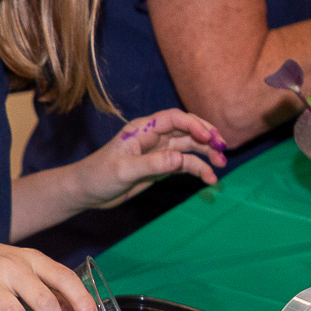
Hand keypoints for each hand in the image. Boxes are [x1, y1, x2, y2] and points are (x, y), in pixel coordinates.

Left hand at [69, 109, 225, 209]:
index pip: (174, 118)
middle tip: (223, 149)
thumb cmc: (99, 175)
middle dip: (207, 136)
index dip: (193, 124)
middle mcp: (154, 137)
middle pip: (187, 129)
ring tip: (221, 164)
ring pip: (190, 147)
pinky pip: (185, 164)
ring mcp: (160, 151)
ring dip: (207, 154)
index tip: (208, 137)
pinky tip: (210, 179)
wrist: (88, 192)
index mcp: (143, 130)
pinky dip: (198, 169)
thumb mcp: (124, 171)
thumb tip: (180, 158)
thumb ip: (152, 164)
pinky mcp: (162, 166)